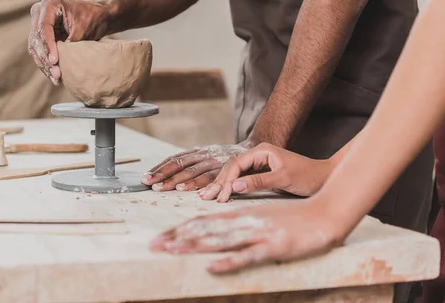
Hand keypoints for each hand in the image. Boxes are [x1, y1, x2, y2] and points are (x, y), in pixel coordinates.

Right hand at [28, 0, 110, 84]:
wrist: (99, 16)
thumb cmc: (93, 17)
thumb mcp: (83, 28)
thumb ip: (70, 41)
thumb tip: (58, 59)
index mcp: (49, 4)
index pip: (44, 27)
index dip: (48, 45)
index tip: (55, 60)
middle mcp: (39, 13)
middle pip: (36, 38)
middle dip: (46, 58)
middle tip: (56, 73)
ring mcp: (39, 25)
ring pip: (35, 48)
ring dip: (44, 64)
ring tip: (56, 78)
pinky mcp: (42, 36)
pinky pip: (40, 52)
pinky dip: (46, 65)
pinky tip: (54, 77)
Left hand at [142, 144, 250, 191]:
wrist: (252, 151)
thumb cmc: (225, 158)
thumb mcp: (207, 156)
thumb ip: (192, 163)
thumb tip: (167, 175)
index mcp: (196, 152)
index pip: (174, 159)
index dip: (159, 168)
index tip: (146, 177)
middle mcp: (203, 155)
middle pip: (179, 164)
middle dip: (162, 174)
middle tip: (149, 183)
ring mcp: (213, 162)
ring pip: (191, 171)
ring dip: (175, 181)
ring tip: (162, 188)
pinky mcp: (224, 170)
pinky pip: (209, 178)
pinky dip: (197, 184)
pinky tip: (186, 190)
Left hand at [150, 199, 343, 273]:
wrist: (325, 212)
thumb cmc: (293, 217)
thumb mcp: (261, 216)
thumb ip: (239, 223)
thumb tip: (216, 234)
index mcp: (240, 214)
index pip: (203, 221)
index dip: (180, 229)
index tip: (160, 237)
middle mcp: (244, 221)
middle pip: (205, 229)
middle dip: (178, 237)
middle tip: (153, 245)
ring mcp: (258, 233)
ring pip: (220, 240)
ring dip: (194, 246)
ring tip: (171, 250)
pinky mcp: (274, 246)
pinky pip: (248, 255)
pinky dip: (228, 261)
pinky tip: (211, 266)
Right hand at [198, 143, 333, 201]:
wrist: (325, 179)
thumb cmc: (308, 177)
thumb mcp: (283, 179)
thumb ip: (258, 181)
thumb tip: (234, 186)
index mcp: (262, 151)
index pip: (236, 164)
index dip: (226, 180)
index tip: (220, 196)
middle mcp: (258, 155)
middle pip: (232, 168)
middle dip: (218, 182)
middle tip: (205, 197)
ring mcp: (259, 164)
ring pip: (235, 174)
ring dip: (221, 185)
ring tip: (206, 196)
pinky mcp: (261, 174)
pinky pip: (242, 179)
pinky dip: (231, 187)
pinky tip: (222, 195)